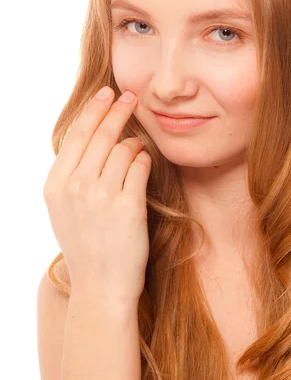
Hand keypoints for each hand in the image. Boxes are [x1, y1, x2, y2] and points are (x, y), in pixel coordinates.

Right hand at [43, 86, 150, 303]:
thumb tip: (91, 141)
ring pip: (122, 149)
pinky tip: (146, 160)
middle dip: (117, 110)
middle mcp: (75, 187)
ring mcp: (101, 196)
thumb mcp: (65, 210)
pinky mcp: (128, 206)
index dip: (93, 110)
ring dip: (133, 142)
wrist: (102, 286)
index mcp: (55, 185)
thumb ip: (72, 176)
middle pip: (99, 134)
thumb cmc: (87, 247)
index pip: (75, 135)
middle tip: (131, 97)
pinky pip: (140, 167)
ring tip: (137, 145)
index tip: (106, 93)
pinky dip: (144, 160)